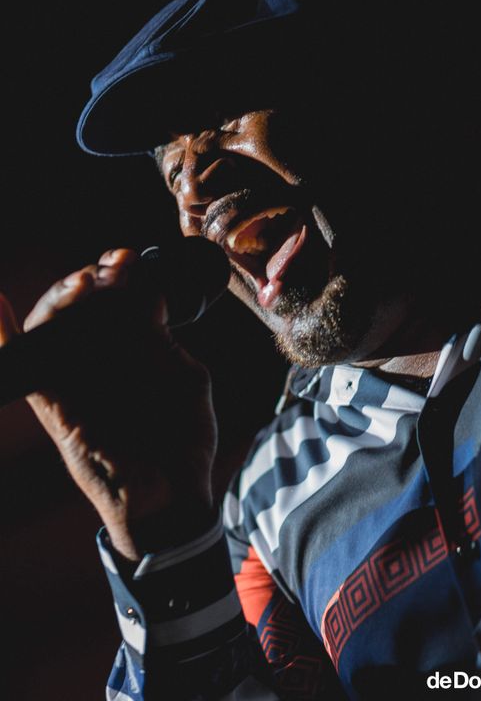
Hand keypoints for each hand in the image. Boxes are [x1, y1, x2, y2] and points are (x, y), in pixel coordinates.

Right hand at [0, 249, 217, 560]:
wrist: (172, 497)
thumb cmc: (183, 439)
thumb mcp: (186, 378)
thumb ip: (165, 341)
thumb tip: (150, 297)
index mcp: (129, 350)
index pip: (112, 299)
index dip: (119, 274)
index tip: (133, 262)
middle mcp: (96, 360)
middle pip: (79, 304)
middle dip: (94, 278)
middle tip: (116, 268)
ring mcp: (73, 380)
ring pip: (51, 324)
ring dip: (64, 296)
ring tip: (87, 282)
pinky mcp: (54, 405)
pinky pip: (22, 366)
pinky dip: (3, 337)